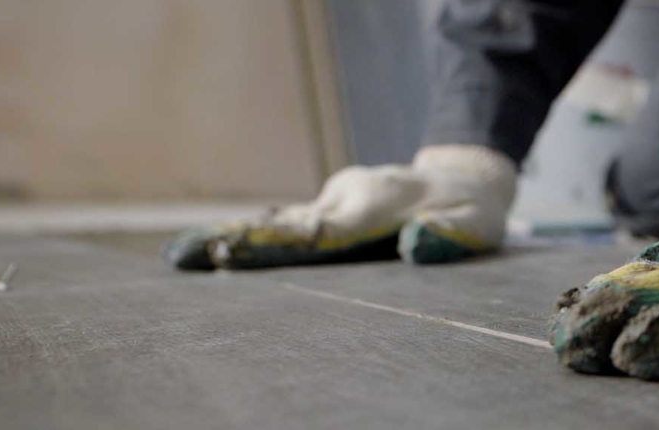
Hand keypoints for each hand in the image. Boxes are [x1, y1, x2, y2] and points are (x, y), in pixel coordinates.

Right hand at [163, 145, 515, 269]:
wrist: (465, 177)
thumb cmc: (471, 212)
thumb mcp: (474, 228)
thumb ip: (448, 237)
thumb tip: (414, 245)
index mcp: (374, 204)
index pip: (318, 231)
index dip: (277, 243)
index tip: (235, 251)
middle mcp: (347, 194)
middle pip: (287, 224)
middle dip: (238, 240)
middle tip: (184, 254)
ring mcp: (338, 195)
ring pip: (285, 220)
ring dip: (240, 237)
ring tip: (185, 255)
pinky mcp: (334, 202)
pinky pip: (294, 220)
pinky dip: (259, 233)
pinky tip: (219, 249)